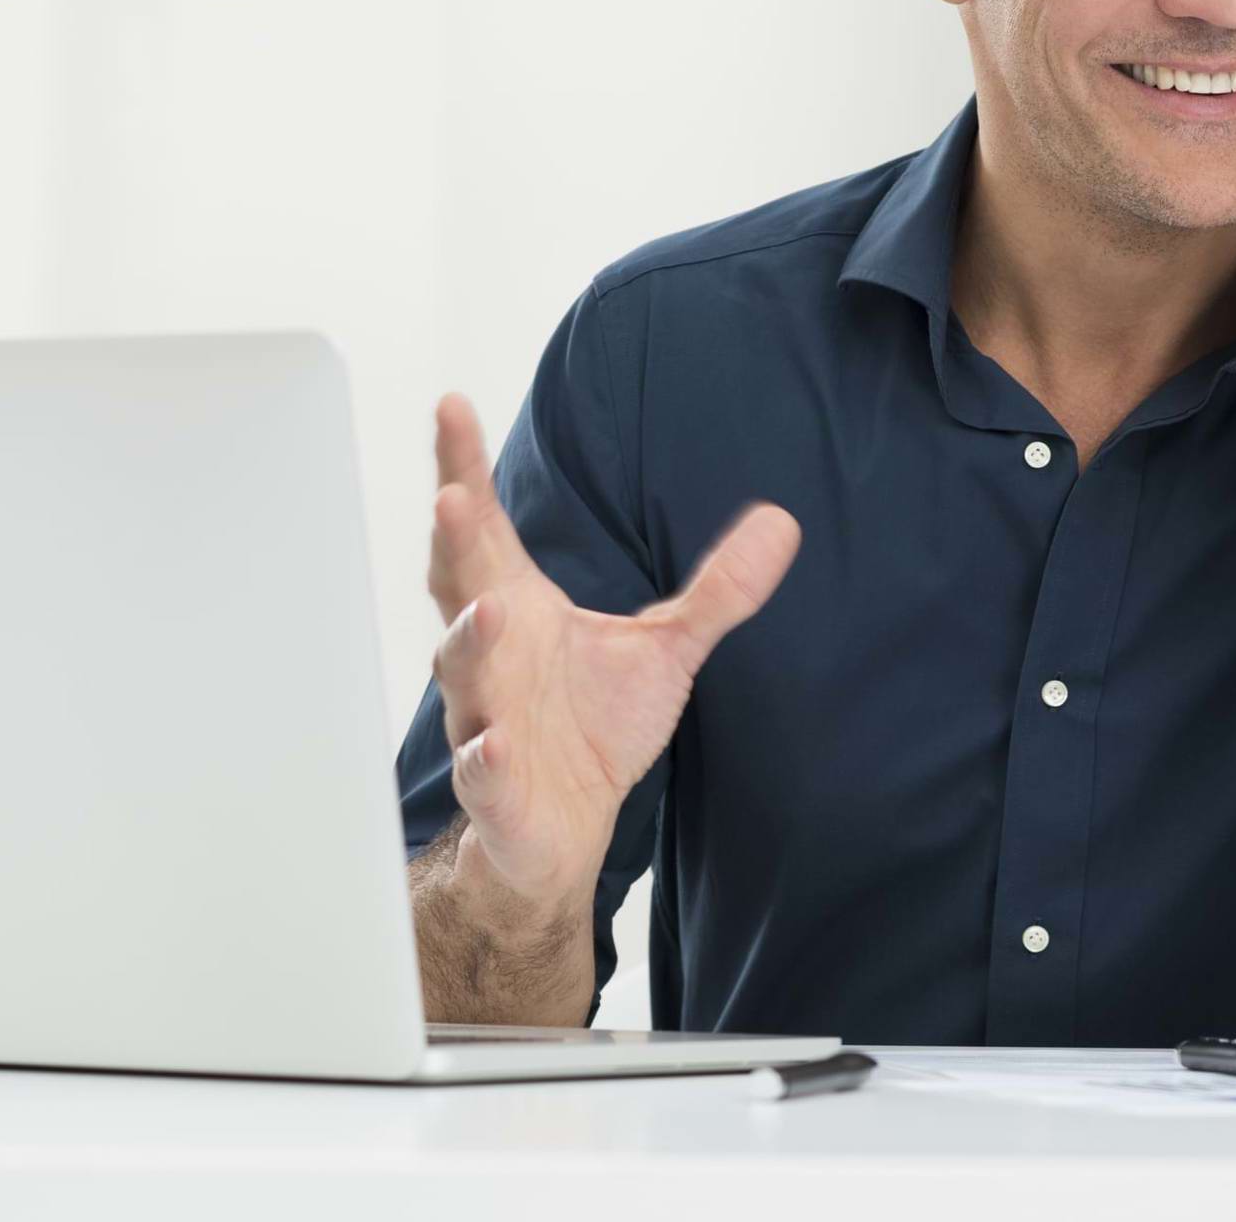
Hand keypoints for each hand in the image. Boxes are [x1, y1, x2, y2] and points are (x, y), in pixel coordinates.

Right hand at [424, 394, 799, 908]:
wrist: (561, 831)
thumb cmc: (593, 728)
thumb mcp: (667, 650)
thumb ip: (718, 590)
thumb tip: (783, 521)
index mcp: (520, 605)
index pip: (486, 526)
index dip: (465, 465)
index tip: (451, 403)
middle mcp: (491, 652)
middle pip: (459, 583)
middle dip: (453, 541)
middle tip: (452, 494)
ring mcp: (485, 716)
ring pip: (462, 672)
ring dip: (469, 642)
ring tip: (489, 613)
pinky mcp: (494, 786)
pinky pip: (482, 767)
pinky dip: (486, 757)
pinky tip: (495, 745)